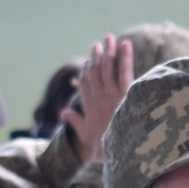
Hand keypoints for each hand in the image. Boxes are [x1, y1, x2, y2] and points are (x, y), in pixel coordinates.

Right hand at [65, 35, 132, 163]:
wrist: (111, 149)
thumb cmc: (99, 145)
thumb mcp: (83, 132)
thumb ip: (73, 120)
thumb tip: (62, 113)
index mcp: (89, 103)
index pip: (86, 81)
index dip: (87, 69)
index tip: (89, 59)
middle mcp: (98, 94)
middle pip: (96, 69)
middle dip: (97, 55)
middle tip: (99, 42)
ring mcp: (110, 92)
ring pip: (108, 66)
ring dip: (108, 51)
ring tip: (109, 38)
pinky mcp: (123, 92)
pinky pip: (124, 70)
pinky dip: (125, 56)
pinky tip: (125, 44)